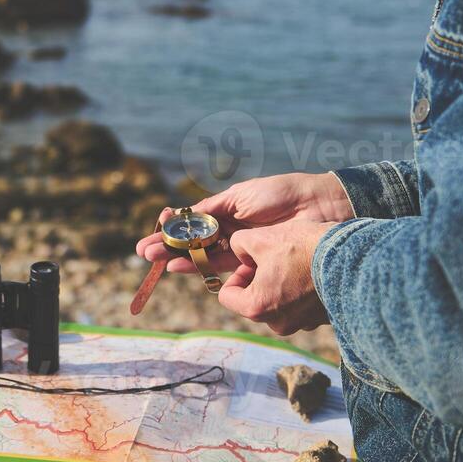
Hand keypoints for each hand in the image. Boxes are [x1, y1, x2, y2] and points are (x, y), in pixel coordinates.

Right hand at [135, 172, 353, 275]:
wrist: (317, 207)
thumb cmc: (282, 194)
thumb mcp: (242, 196)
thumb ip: (214, 208)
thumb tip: (186, 215)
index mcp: (228, 211)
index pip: (194, 222)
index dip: (175, 227)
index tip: (157, 228)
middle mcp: (231, 230)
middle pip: (194, 241)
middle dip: (169, 246)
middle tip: (145, 252)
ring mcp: (241, 247)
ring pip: (203, 255)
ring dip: (179, 258)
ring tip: (158, 261)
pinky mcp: (252, 262)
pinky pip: (222, 265)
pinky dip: (201, 267)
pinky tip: (183, 266)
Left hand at [217, 220, 336, 335]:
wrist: (352, 257)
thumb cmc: (304, 248)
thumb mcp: (261, 238)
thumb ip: (239, 244)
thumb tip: (240, 251)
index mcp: (257, 308)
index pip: (228, 296)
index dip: (237, 274)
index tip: (253, 260)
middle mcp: (278, 323)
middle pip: (255, 300)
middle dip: (260, 278)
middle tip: (275, 257)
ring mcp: (302, 324)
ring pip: (279, 302)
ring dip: (282, 283)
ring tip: (297, 262)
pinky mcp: (321, 319)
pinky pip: (302, 305)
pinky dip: (303, 290)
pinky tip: (313, 271)